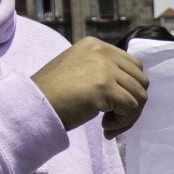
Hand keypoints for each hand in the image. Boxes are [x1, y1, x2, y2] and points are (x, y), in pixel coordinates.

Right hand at [31, 39, 147, 137]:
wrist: (32, 106)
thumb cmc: (52, 95)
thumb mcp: (79, 70)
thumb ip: (102, 70)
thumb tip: (129, 86)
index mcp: (95, 45)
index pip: (133, 66)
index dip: (129, 89)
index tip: (113, 107)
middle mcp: (102, 52)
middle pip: (140, 80)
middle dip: (132, 104)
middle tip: (112, 119)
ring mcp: (105, 68)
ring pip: (140, 95)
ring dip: (128, 116)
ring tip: (107, 125)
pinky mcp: (105, 87)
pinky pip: (132, 108)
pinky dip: (123, 122)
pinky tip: (105, 127)